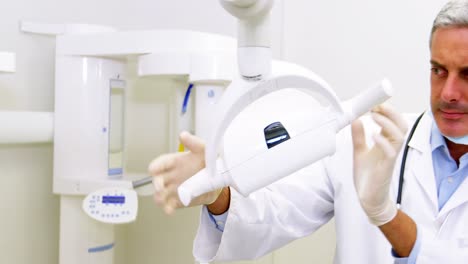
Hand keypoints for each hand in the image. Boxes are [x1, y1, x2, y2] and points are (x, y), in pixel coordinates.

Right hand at [148, 131, 221, 214]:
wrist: (220, 180)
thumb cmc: (210, 161)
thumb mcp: (204, 150)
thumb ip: (194, 143)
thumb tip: (183, 135)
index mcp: (175, 162)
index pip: (161, 163)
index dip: (156, 166)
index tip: (153, 169)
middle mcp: (172, 175)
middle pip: (157, 180)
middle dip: (156, 184)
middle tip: (160, 187)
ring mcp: (174, 189)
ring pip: (160, 194)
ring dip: (159, 197)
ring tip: (162, 200)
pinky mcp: (179, 200)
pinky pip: (170, 206)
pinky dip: (168, 209)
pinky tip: (169, 210)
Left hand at [351, 104, 407, 225]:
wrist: (367, 198)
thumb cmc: (367, 175)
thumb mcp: (359, 152)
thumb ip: (358, 136)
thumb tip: (355, 119)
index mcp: (385, 143)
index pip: (392, 122)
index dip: (386, 111)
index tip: (375, 102)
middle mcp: (390, 148)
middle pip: (401, 125)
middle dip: (391, 113)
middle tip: (377, 105)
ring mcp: (390, 157)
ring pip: (399, 136)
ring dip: (387, 124)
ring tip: (374, 115)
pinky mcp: (387, 168)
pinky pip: (391, 153)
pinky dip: (383, 142)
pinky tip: (374, 135)